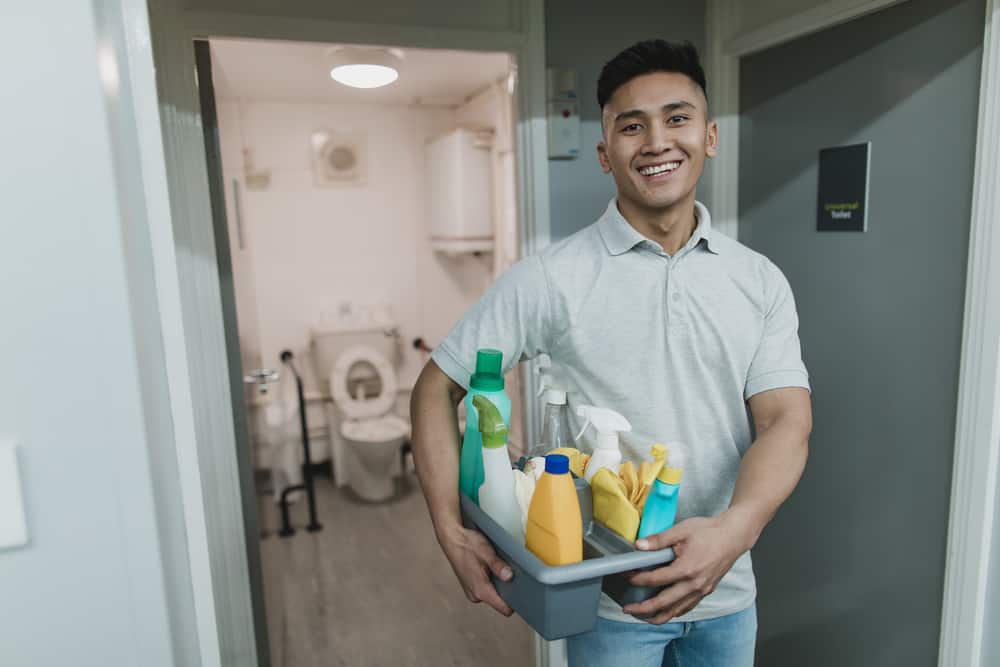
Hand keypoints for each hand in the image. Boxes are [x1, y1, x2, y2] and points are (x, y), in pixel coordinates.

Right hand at [437, 523, 513, 615]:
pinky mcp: (470, 586)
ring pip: (493, 594)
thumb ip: (498, 566)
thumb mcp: (487, 553)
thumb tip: (510, 576)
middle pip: (499, 601)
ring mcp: (471, 591)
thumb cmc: (467, 544)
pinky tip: (489, 567)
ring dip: (498, 584)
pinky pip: (486, 589)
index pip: (504, 609)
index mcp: (480, 590)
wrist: (452, 538)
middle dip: (507, 590)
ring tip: (497, 567)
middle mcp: (475, 595)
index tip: (522, 592)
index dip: (515, 603)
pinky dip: (491, 581)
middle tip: (510, 573)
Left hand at [622, 512, 754, 623]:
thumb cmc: (709, 531)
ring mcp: (701, 590)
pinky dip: (673, 612)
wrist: (733, 536)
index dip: (637, 579)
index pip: (655, 579)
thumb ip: (659, 540)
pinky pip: (686, 608)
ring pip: (675, 611)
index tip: (625, 576)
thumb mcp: (682, 530)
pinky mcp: (706, 592)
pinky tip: (663, 611)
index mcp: (687, 569)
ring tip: (641, 616)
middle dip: (642, 609)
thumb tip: (639, 546)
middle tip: (627, 609)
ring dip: (657, 616)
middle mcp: (694, 584)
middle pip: (663, 604)